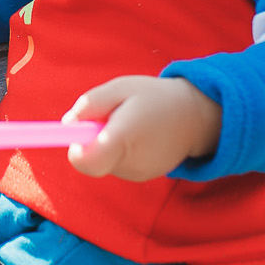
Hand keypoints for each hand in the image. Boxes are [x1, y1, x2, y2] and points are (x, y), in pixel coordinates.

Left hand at [60, 75, 219, 180]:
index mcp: (123, 138)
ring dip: (107, 145)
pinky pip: (118, 165)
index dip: (75, 149)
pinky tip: (139, 136)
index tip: (78, 132)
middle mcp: (130, 162)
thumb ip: (91, 103)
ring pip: (105, 162)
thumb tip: (68, 123)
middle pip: (92, 161)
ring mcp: (137, 173)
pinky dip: (120, 151)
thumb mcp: (120, 88)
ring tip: (130, 124)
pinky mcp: (143, 177)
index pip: (85, 161)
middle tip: (110, 118)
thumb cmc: (154, 98)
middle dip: (91, 141)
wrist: (196, 117)